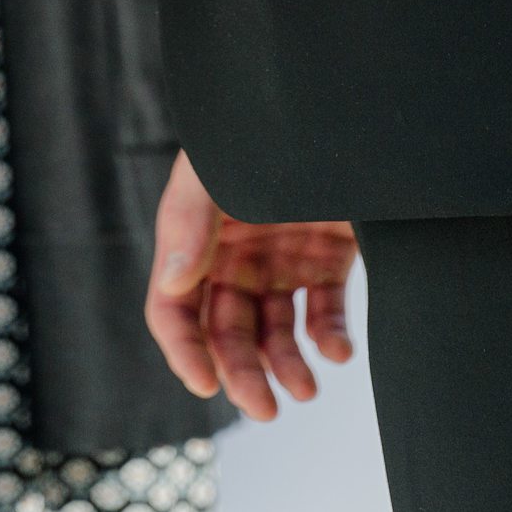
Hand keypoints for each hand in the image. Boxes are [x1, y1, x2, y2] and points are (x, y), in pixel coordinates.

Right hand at [144, 151, 358, 422]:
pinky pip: (323, 310)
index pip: (175, 305)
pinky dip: (329, 337)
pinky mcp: (327, 257)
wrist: (335, 103)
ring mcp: (281, 256)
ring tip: (305, 390)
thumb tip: (174, 285)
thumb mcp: (214, 171)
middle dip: (241, 373)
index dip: (184, 348)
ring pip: (274, 330)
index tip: (206, 383)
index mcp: (196, 237)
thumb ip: (190, 222)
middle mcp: (234, 253)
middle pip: (226, 329)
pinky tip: (338, 351)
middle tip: (264, 409)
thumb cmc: (255, 130)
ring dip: (285, 366)